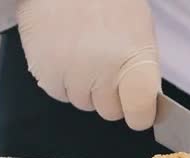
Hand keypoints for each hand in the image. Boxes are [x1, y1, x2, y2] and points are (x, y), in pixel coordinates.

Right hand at [16, 0, 160, 129]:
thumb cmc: (112, 4)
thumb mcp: (141, 35)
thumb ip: (143, 73)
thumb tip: (144, 104)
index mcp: (136, 63)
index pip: (140, 114)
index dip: (140, 115)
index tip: (140, 111)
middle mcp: (104, 74)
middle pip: (110, 112)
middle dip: (111, 96)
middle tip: (108, 67)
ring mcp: (73, 75)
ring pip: (83, 103)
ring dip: (86, 87)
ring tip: (86, 53)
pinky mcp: (45, 71)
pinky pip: (59, 93)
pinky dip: (64, 80)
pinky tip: (67, 54)